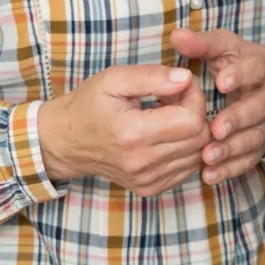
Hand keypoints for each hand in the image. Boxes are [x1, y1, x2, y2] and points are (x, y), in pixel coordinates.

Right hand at [36, 64, 206, 194]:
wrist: (65, 142)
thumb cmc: (88, 105)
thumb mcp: (114, 79)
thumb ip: (152, 76)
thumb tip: (186, 78)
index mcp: (133, 133)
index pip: (192, 120)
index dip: (194, 98)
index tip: (181, 86)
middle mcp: (142, 162)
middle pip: (199, 138)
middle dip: (195, 113)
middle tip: (175, 99)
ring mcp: (146, 180)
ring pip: (197, 155)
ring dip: (191, 132)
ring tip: (169, 117)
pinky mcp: (149, 188)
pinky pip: (186, 168)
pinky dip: (185, 150)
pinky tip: (166, 135)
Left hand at [171, 29, 264, 186]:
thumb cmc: (243, 63)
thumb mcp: (227, 47)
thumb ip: (203, 43)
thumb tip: (176, 35)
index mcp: (262, 68)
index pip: (255, 70)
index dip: (241, 76)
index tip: (222, 83)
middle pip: (258, 109)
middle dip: (238, 120)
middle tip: (215, 129)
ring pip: (254, 139)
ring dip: (232, 149)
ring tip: (208, 156)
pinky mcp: (260, 145)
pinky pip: (249, 160)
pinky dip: (230, 169)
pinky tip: (210, 174)